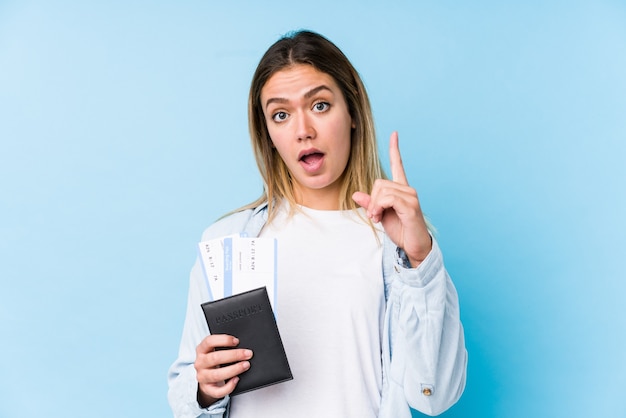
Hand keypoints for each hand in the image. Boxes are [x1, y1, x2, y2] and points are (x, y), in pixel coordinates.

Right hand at [194, 334, 252, 406]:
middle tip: (247, 354)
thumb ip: (224, 347)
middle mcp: (200, 363)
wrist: (207, 379)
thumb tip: (242, 347)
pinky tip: (236, 379)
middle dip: (234, 355)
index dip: (224, 340)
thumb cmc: (215, 362)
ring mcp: (202, 377)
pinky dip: (229, 386)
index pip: (209, 342)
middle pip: (215, 358)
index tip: (237, 341)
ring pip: (217, 374)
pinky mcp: (207, 389)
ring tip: (245, 365)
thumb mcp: (215, 350)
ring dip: (234, 369)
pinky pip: (218, 391)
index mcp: (201, 350)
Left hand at [352, 131, 431, 266]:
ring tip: (377, 218)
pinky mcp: (411, 206)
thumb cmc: (400, 229)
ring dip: (374, 206)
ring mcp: (411, 196)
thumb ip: (370, 203)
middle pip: (379, 183)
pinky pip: (388, 199)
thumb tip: (356, 194)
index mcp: (401, 190)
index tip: (394, 134)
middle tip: (373, 215)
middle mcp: (408, 189)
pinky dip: (379, 208)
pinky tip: (381, 217)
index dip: (395, 149)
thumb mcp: (380, 215)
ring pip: (382, 191)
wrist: (413, 245)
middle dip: (371, 200)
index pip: (398, 165)